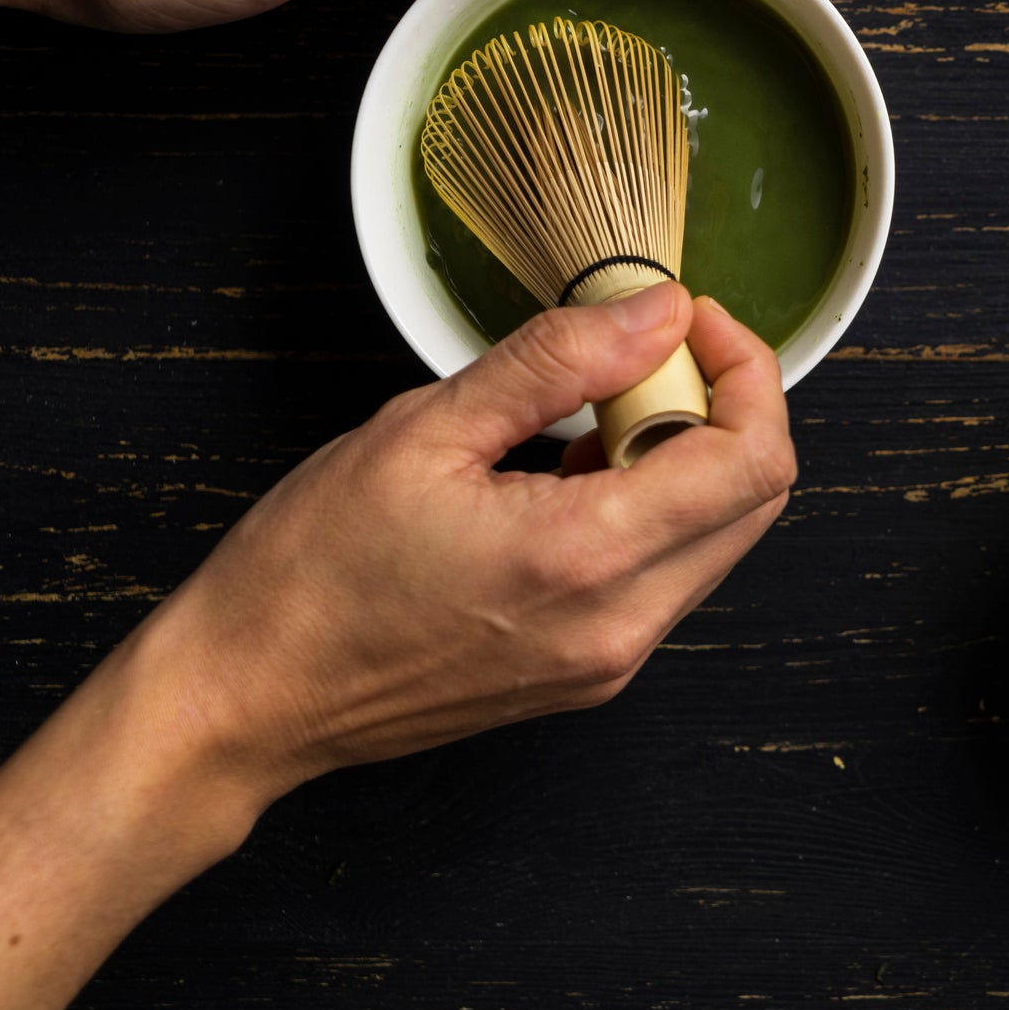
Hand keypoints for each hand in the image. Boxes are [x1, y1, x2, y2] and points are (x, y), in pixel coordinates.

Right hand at [0, 284, 793, 1009]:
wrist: (251, 698)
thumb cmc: (312, 572)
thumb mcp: (424, 430)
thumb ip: (558, 362)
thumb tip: (656, 311)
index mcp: (586, 557)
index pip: (752, 460)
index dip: (744, 371)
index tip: (688, 321)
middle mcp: (622, 623)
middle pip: (757, 500)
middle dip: (725, 409)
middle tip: (641, 359)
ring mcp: (613, 660)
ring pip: (719, 538)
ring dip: (687, 461)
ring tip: (589, 419)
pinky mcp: (593, 673)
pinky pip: (669, 576)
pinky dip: (652, 511)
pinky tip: (570, 479)